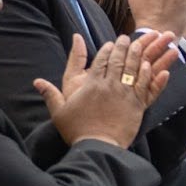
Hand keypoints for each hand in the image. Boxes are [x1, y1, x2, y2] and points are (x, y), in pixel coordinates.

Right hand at [37, 31, 179, 146]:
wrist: (99, 147)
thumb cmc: (77, 130)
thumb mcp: (59, 112)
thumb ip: (50, 94)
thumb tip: (36, 81)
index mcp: (92, 85)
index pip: (101, 61)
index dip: (107, 50)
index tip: (111, 43)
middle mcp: (110, 86)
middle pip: (118, 61)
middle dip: (123, 47)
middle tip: (126, 38)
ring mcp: (125, 95)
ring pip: (132, 70)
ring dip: (136, 56)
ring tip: (139, 45)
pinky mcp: (137, 106)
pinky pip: (144, 86)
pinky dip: (147, 74)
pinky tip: (149, 66)